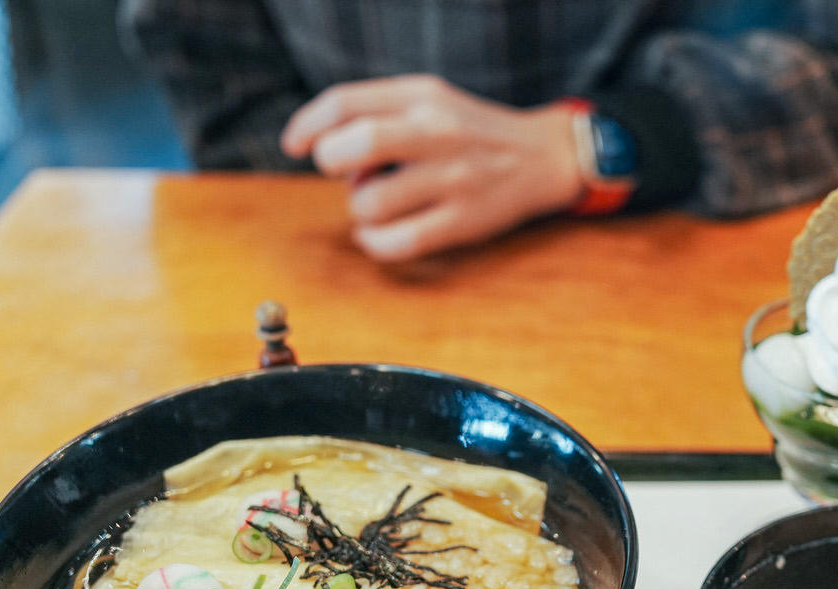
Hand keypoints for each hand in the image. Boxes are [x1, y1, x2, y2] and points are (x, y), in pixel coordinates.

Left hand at [281, 75, 583, 261]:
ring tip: (374, 205)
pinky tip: (378, 235)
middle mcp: (438, 132)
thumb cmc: (469, 132)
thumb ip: (378, 112)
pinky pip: (398, 242)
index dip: (308, 125)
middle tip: (346, 175)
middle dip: (332, 164)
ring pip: (371, 202)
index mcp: (422, 96)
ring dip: (358, 209)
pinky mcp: (463, 221)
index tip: (295, 146)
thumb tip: (322, 146)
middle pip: (356, 145)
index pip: (345, 102)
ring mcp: (452, 179)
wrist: (542, 157)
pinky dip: (374, 243)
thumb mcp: (429, 101)